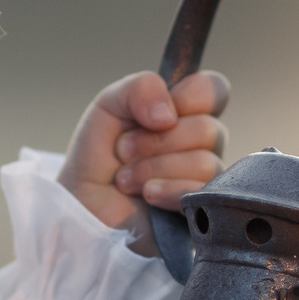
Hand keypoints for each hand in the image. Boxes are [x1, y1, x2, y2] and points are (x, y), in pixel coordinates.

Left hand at [55, 70, 230, 255]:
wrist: (82, 206)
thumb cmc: (98, 157)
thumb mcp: (109, 105)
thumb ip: (141, 87)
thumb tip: (169, 114)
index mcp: (186, 113)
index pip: (216, 89)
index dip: (190, 97)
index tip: (156, 115)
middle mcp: (202, 145)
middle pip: (208, 129)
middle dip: (155, 141)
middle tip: (125, 152)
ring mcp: (204, 180)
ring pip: (204, 163)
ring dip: (154, 168)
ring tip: (127, 179)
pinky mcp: (202, 212)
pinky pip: (201, 192)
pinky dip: (167, 190)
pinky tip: (146, 195)